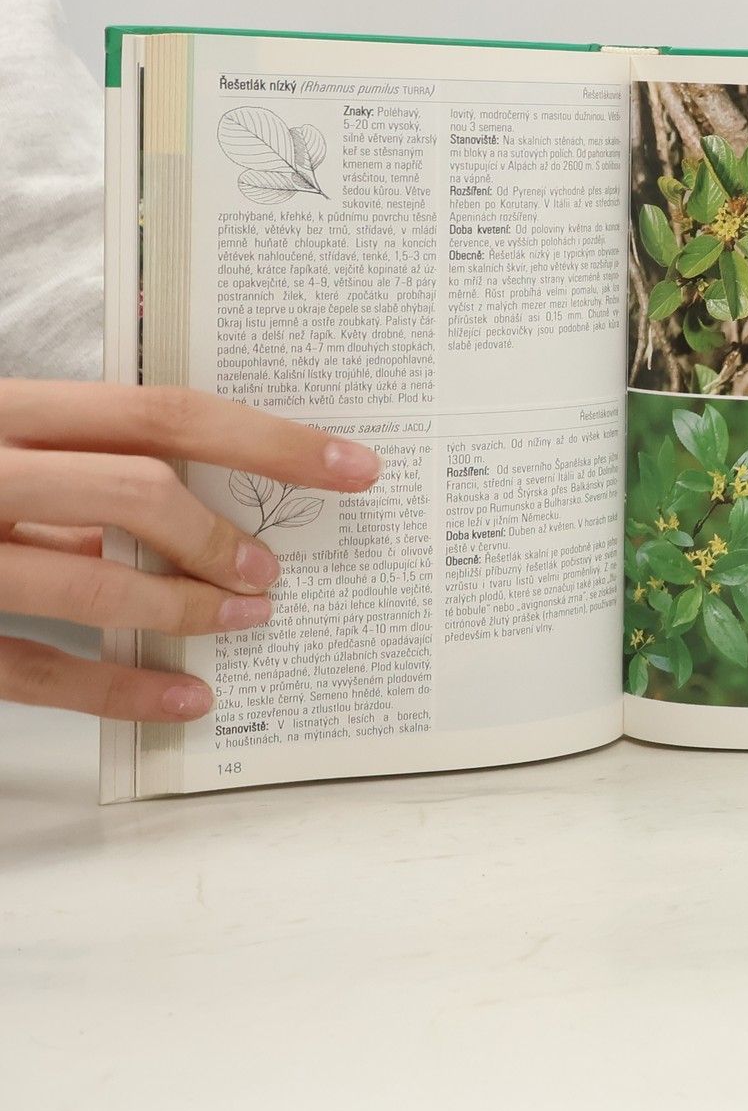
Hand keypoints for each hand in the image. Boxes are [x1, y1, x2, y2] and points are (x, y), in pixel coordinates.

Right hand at [0, 382, 380, 721]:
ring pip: (93, 584)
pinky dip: (120, 690)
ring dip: (186, 607)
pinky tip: (187, 696)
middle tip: (271, 570)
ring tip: (249, 617)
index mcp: (11, 414)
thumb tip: (209, 507)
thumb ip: (84, 474)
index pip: (163, 415)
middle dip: (218, 535)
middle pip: (135, 491)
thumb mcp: (7, 456)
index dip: (268, 442)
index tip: (351, 468)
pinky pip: (41, 671)